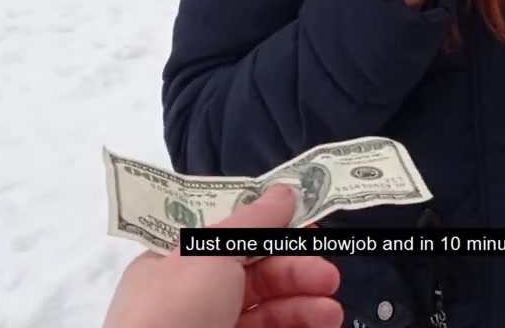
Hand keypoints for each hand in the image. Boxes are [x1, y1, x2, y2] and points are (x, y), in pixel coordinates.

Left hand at [101, 185, 341, 327]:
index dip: (270, 229)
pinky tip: (321, 322)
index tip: (309, 225)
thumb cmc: (173, 310)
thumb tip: (286, 190)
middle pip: (255, 274)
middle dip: (297, 270)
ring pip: (267, 309)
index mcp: (175, 263)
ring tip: (330, 310)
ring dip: (304, 304)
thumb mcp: (211, 253)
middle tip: (328, 275)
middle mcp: (192, 297)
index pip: (229, 238)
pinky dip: (299, 326)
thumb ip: (253, 222)